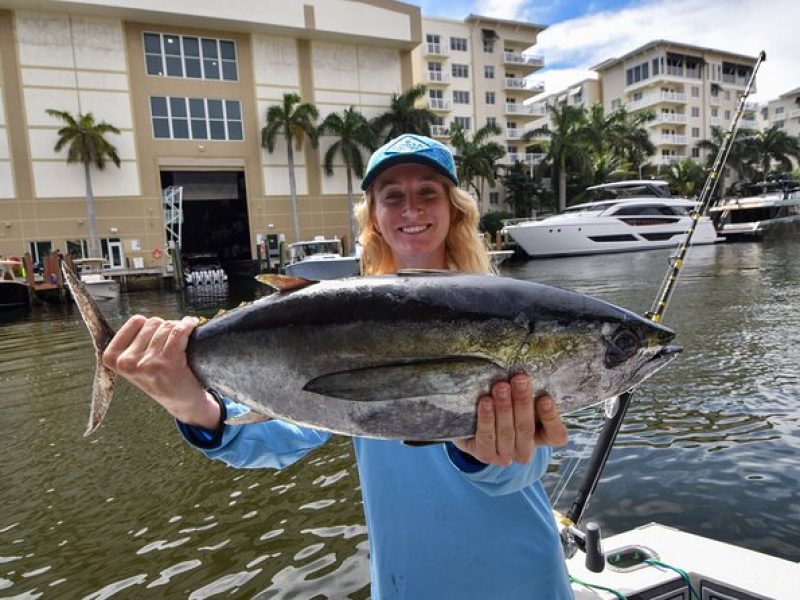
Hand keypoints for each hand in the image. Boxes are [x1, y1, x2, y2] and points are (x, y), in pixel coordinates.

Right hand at [102, 315, 220, 428]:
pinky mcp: (166, 363)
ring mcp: (146, 363)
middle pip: (153, 322)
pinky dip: (188, 326)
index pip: (136, 321)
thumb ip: (133, 341)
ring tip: (182, 343)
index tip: (158, 336)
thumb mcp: (135, 363)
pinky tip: (193, 327)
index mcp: (112, 357)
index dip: (151, 325)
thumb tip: (142, 316)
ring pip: (167, 326)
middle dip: (166, 328)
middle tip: (172, 344)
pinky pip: (178, 332)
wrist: (181, 402)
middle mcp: (126, 361)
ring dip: (179, 329)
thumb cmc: (160, 377)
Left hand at [453, 374, 567, 465]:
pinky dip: (487, 418)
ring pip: (507, 432)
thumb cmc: (505, 407)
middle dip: (522, 402)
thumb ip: (527, 390)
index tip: (546, 398)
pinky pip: (487, 436)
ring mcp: (506, 456)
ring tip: (501, 387)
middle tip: (519, 380)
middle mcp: (526, 451)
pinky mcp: (485, 455)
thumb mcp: (519, 400)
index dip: (551, 419)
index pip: (556, 435)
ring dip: (504, 408)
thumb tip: (527, 370)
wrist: (473, 427)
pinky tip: (486, 402)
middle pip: (526, 428)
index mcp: (542, 438)